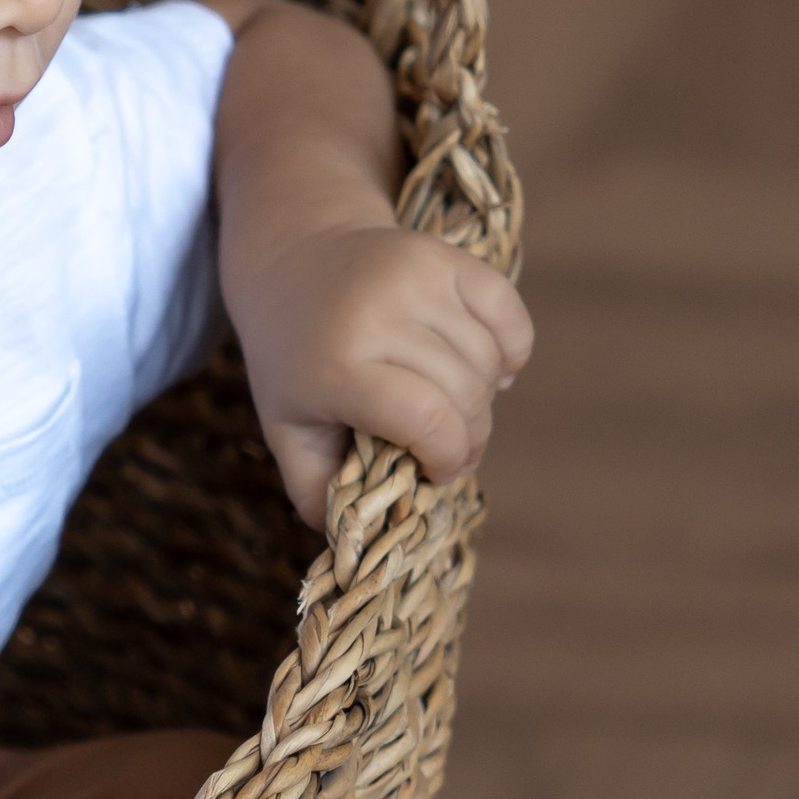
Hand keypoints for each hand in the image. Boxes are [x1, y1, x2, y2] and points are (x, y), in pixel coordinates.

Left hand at [234, 220, 531, 527]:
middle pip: (464, 395)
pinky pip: (509, 314)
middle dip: (468, 436)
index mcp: (334, 364)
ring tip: (454, 403)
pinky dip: (511, 349)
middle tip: (445, 445)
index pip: (427, 420)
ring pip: (488, 360)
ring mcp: (413, 276)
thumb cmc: (293, 356)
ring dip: (485, 396)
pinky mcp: (443, 255)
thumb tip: (351, 543)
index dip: (447, 456)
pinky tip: (486, 365)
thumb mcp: (286, 426)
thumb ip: (316, 491)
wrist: (292, 257)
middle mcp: (376, 313)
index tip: (436, 471)